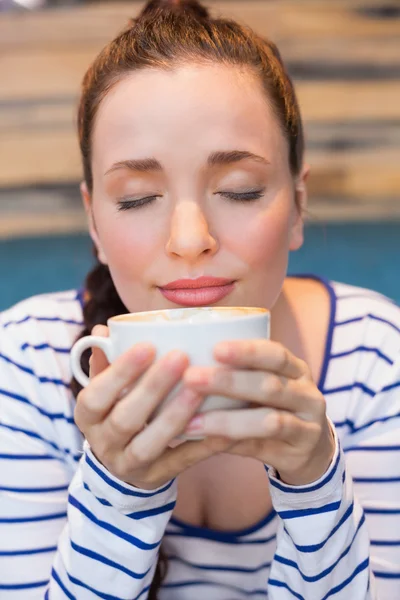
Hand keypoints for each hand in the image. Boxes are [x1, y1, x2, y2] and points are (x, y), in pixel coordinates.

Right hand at [74, 326, 233, 489]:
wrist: (121, 465)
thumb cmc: (117, 410)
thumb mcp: (105, 390)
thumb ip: (106, 362)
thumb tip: (104, 329)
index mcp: (88, 416)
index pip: (96, 395)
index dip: (119, 372)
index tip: (147, 345)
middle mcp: (104, 443)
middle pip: (126, 418)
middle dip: (153, 387)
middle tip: (180, 356)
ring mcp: (129, 464)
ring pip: (150, 444)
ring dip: (175, 415)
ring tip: (199, 388)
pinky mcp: (157, 478)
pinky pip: (181, 462)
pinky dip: (203, 445)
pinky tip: (223, 426)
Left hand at [183, 339, 334, 485]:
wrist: (311, 450)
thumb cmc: (274, 407)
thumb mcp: (267, 386)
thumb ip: (239, 373)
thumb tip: (180, 362)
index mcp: (296, 370)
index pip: (276, 354)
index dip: (247, 351)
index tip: (215, 349)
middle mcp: (307, 395)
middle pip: (269, 385)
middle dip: (228, 382)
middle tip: (191, 378)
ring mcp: (307, 426)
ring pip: (269, 421)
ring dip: (226, 420)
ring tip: (190, 421)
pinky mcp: (297, 454)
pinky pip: (262, 448)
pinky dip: (232, 443)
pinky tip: (205, 440)